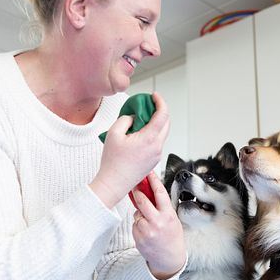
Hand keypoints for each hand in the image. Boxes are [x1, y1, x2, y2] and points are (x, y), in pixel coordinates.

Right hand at [90, 92, 169, 207]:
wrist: (114, 183)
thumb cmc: (113, 162)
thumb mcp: (114, 134)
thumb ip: (126, 119)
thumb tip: (134, 118)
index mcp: (150, 139)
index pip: (162, 115)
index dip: (160, 102)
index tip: (154, 96)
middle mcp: (157, 147)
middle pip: (166, 123)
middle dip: (159, 111)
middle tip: (148, 105)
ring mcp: (157, 154)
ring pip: (162, 133)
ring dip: (156, 123)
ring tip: (141, 119)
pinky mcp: (154, 160)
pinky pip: (157, 142)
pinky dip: (152, 133)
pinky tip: (140, 132)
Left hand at [131, 172, 185, 279]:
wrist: (170, 258)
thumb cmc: (172, 236)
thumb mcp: (172, 219)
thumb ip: (162, 207)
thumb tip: (150, 192)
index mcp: (168, 215)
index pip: (159, 193)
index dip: (152, 181)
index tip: (148, 173)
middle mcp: (157, 222)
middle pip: (142, 201)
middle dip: (137, 193)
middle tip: (135, 188)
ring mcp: (147, 231)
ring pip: (136, 214)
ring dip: (140, 214)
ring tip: (149, 223)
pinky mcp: (139, 238)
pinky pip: (134, 225)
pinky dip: (138, 226)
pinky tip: (146, 232)